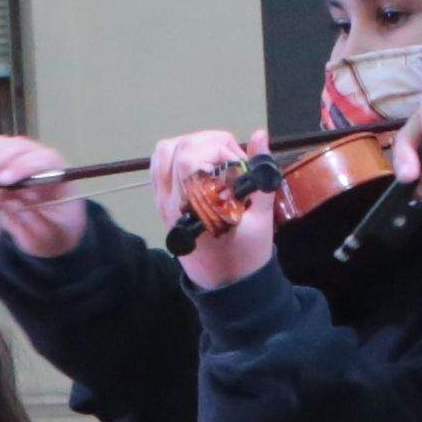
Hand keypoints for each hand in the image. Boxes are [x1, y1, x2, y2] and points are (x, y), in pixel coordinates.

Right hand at [0, 130, 88, 261]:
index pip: (41, 159)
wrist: (52, 229)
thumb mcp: (48, 235)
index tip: (1, 182)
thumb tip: (1, 198)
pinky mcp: (1, 161)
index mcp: (58, 173)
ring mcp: (19, 156)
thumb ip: (29, 219)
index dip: (20, 167)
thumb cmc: (55, 230)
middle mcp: (38, 157)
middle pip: (15, 147)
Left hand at [150, 125, 275, 289]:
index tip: (240, 163)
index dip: (219, 148)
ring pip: (162, 153)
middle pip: (175, 148)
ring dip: (192, 144)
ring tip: (217, 157)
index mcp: (195, 208)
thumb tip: (261, 135)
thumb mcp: (262, 217)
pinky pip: (159, 167)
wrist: (225, 286)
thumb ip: (260, 174)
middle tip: (232, 158)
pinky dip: (179, 155)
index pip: (190, 158)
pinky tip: (203, 165)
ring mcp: (162, 202)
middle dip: (209, 142)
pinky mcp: (161, 203)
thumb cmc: (247, 255)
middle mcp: (171, 202)